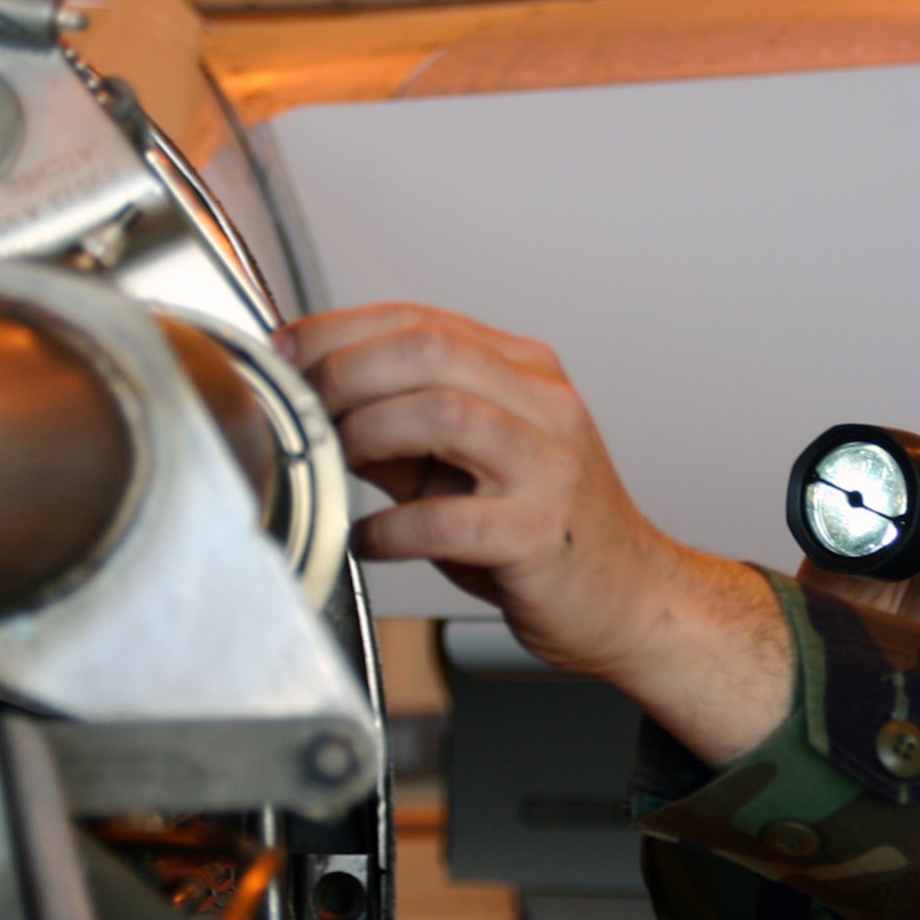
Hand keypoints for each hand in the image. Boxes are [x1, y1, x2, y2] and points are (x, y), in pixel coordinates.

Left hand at [278, 304, 792, 763]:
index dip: (339, 329)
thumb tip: (314, 402)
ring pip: (442, 412)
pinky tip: (373, 539)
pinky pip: (446, 518)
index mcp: (528, 375)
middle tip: (303, 408)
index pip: (422, 321)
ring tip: (340, 462)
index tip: (288, 351)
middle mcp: (546, 407)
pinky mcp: (542, 532)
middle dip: (344, 372)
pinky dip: (390, 528)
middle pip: (428, 350)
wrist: (630, 599)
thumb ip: (400, 430)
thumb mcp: (471, 465)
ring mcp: (550, 467)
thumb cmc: (546, 533)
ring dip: (367, 432)